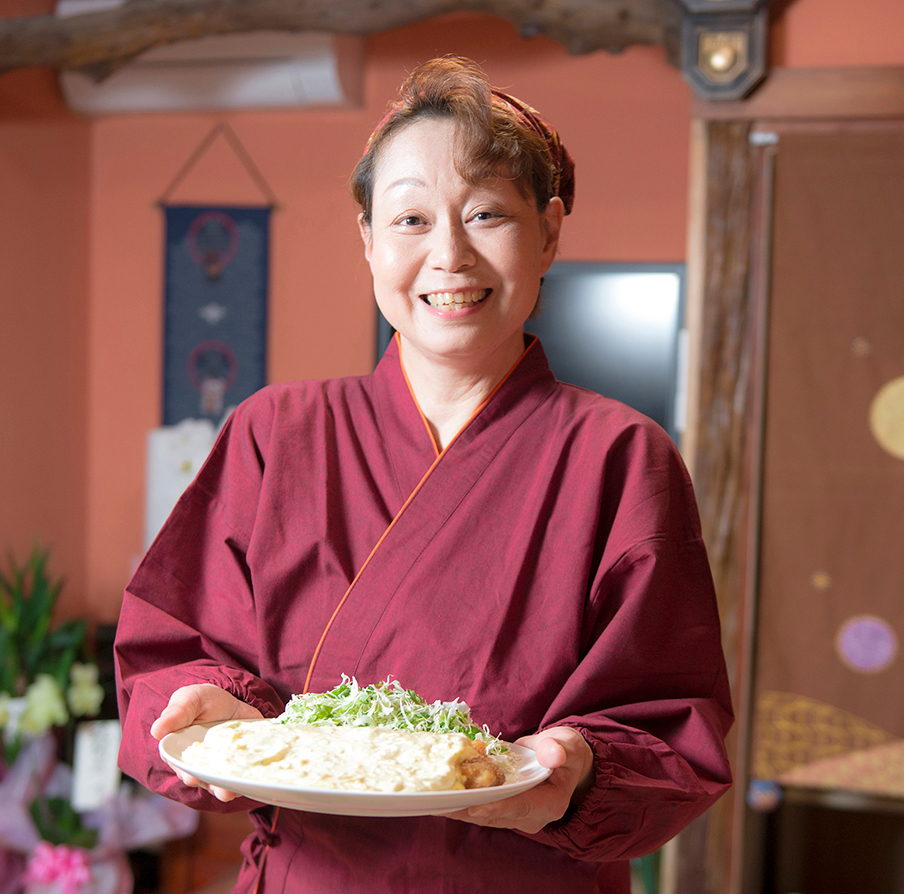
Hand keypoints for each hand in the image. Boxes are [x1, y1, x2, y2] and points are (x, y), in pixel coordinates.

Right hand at [151, 683, 262, 801]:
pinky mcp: (240, 763)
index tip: (192, 777)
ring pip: (222, 782)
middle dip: (212, 786)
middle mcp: (200, 764)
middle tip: (222, 791)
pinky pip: (242, 775)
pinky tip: (252, 782)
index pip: (181, 766)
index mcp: (181, 752)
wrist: (230, 700)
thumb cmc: (202, 701)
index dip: (186, 772)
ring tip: (235, 792)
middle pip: (204, 778)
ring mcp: (221, 766)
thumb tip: (157, 730)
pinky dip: (246, 780)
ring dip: (228, 789)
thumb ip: (176, 713)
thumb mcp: (188, 700)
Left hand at [448, 727, 593, 833]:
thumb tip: (553, 755)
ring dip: (459, 809)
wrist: (562, 758)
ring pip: (484, 816)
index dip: (497, 807)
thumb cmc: (564, 750)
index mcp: (550, 804)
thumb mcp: (566, 744)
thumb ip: (557, 749)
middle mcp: (532, 817)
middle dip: (468, 810)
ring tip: (434, 801)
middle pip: (496, 815)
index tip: (473, 807)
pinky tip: (442, 796)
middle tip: (441, 804)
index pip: (520, 807)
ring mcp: (516, 816)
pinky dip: (463, 802)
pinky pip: (481, 808)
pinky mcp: (504, 810)